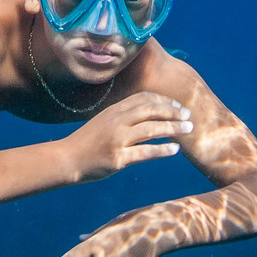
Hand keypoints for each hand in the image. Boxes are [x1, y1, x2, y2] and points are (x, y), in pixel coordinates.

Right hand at [59, 91, 193, 184]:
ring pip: (151, 129)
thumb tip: (148, 114)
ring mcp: (117, 139)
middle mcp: (116, 121)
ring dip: (173, 128)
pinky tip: (175, 149)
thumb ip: (123, 116)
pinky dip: (163, 149)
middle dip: (173, 112)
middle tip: (188, 116)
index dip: (163, 101)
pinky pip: (145, 152)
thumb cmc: (88, 142)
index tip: (178, 105)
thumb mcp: (104, 122)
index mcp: (114, 110)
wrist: (68, 158)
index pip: (143, 98)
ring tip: (188, 130)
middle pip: (150, 110)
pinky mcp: (118, 158)